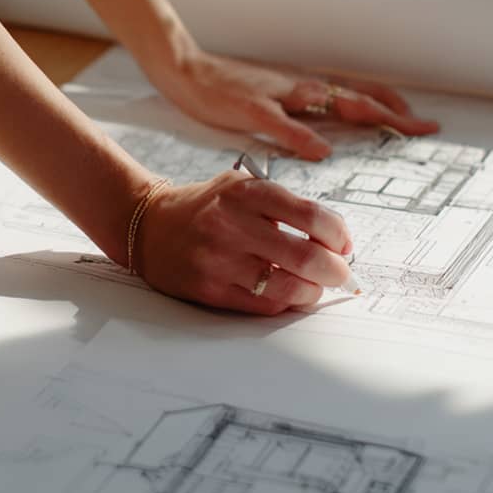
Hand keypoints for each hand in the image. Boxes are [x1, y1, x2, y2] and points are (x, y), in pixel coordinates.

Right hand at [134, 170, 354, 315]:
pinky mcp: (210, 290)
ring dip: (312, 291)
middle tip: (340, 273)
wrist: (150, 227)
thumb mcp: (241, 187)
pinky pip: (263, 305)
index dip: (338, 234)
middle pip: (305, 256)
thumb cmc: (205, 208)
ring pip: (287, 287)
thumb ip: (284, 205)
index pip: (311, 216)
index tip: (342, 244)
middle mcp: (232, 225)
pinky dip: (285, 302)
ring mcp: (219, 260)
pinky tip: (287, 294)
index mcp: (245, 192)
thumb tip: (334, 240)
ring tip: (315, 286)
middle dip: (335, 270)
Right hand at [150, 49, 438, 160]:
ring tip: (393, 126)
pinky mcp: (249, 105)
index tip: (422, 123)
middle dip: (394, 112)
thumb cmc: (229, 90)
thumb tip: (331, 140)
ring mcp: (277, 93)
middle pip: (356, 96)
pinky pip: (280, 121)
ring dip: (363, 113)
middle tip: (426, 127)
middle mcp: (300, 86)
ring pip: (329, 100)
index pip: (360, 93)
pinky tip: (319, 150)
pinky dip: (302, 135)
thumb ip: (302, 118)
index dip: (393, 106)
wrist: (186, 70)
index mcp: (306, 88)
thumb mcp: (273, 103)